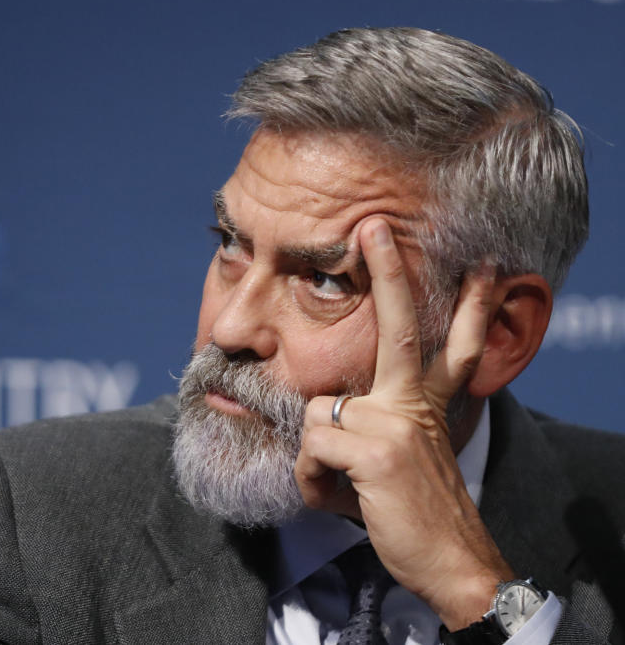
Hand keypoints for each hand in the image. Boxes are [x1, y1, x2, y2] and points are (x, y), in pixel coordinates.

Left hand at [293, 218, 513, 628]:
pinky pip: (311, 449)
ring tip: (346, 488)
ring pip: (318, 414)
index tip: (479, 270)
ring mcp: (396, 422)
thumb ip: (372, 427)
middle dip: (388, 272)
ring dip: (318, 461)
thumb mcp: (400, 460)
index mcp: (427, 404)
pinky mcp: (375, 449)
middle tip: (375, 227)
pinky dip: (314, 482)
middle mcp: (415, 403)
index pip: (450, 347)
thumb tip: (325, 412)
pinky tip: (344, 501)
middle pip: (401, 329)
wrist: (452, 565)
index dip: (468, 308)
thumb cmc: (415, 514)